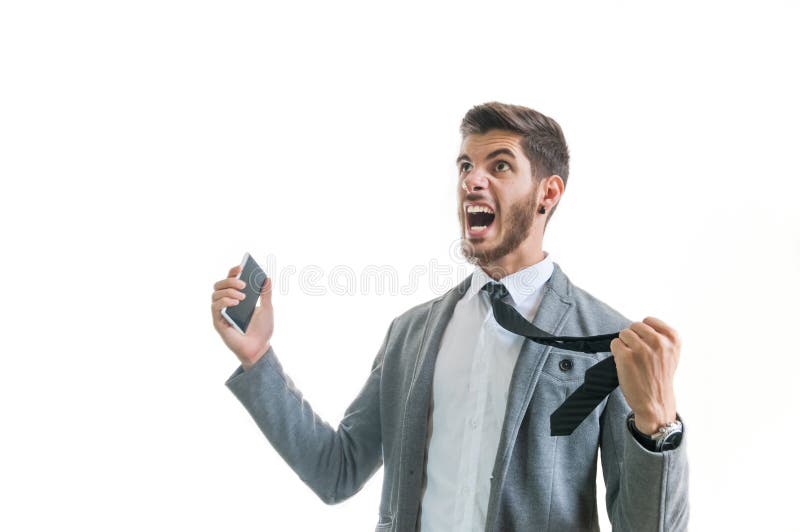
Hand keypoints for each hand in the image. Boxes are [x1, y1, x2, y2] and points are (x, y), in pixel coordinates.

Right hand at [211, 263, 273, 369]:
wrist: (260, 348)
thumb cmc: (262, 330)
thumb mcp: (267, 308)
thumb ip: (266, 293)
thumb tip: (267, 277)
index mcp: (237, 298)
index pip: (230, 280)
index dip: (233, 271)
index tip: (240, 266)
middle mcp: (226, 303)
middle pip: (219, 284)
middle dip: (230, 280)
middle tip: (243, 284)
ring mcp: (221, 313)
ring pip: (215, 294)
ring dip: (228, 292)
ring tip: (242, 297)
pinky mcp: (218, 322)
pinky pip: (215, 307)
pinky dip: (224, 302)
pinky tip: (235, 303)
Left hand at [610, 316, 680, 433]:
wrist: (656, 403)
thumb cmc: (660, 378)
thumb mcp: (671, 354)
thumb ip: (661, 337)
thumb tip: (641, 324)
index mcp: (673, 339)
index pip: (649, 320)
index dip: (644, 332)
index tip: (647, 345)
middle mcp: (659, 342)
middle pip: (635, 326)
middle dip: (633, 338)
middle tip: (638, 355)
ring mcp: (642, 349)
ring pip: (624, 333)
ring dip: (624, 345)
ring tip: (632, 359)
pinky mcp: (626, 357)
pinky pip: (615, 343)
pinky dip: (616, 352)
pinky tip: (624, 363)